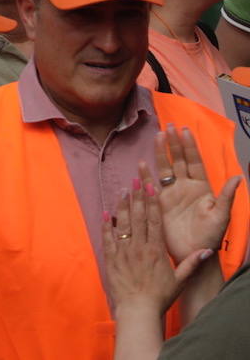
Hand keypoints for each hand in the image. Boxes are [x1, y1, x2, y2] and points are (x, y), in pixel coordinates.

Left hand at [102, 179, 209, 317]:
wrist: (137, 309)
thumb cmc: (160, 296)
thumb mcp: (180, 280)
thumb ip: (191, 263)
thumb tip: (206, 250)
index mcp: (156, 250)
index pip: (154, 221)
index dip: (152, 203)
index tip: (151, 188)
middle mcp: (139, 247)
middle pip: (137, 217)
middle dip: (137, 197)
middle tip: (136, 180)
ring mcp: (123, 252)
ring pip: (122, 224)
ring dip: (122, 206)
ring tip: (123, 190)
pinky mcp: (110, 259)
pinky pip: (107, 238)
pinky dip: (106, 225)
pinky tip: (106, 213)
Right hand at [146, 125, 241, 261]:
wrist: (194, 254)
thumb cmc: (210, 236)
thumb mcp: (221, 216)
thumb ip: (226, 196)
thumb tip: (238, 177)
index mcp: (202, 188)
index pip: (195, 162)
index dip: (190, 147)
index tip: (185, 130)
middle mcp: (186, 187)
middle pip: (179, 161)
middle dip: (174, 144)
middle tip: (169, 126)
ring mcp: (172, 194)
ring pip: (165, 169)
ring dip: (161, 154)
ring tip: (157, 137)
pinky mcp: (160, 203)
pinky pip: (152, 186)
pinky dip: (146, 176)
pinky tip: (142, 164)